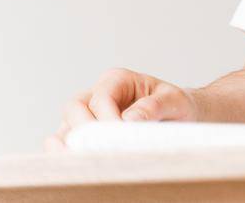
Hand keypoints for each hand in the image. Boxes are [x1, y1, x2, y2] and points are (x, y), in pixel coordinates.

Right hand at [47, 68, 196, 150]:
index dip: (106, 117)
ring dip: (70, 144)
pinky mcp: (84, 136)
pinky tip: (75, 164)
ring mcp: (87, 116)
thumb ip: (155, 106)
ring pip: (65, 128)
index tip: (119, 135)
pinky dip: (67, 154)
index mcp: (118, 80)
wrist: (179, 118)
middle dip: (85, 129)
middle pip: (74, 108)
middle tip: (100, 149)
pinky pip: (67, 144)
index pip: (101, 97)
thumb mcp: (174, 101)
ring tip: (82, 159)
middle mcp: (96, 95)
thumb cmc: (174, 106)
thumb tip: (130, 119)